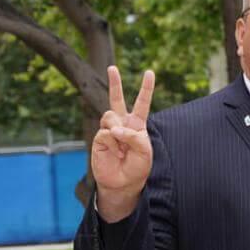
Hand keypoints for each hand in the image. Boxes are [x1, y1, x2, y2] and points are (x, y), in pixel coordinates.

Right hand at [90, 66, 155, 220]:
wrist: (122, 181)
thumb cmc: (137, 166)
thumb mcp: (145, 151)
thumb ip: (134, 137)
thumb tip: (114, 128)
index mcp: (137, 124)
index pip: (142, 103)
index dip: (146, 88)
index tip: (150, 72)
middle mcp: (122, 123)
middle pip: (117, 99)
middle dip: (115, 82)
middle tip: (112, 67)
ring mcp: (109, 129)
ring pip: (110, 115)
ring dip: (118, 127)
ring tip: (122, 142)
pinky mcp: (99, 137)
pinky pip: (105, 131)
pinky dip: (112, 138)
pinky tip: (115, 147)